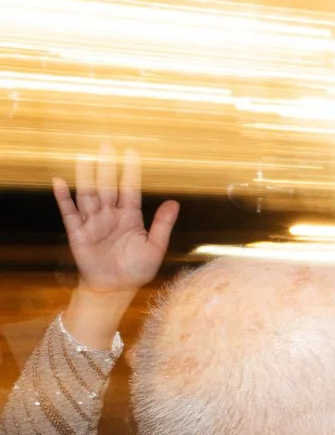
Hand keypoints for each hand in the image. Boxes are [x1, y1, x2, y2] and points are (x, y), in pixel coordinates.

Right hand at [54, 145, 177, 351]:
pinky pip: (69, 212)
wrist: (116, 288)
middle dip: (107, 167)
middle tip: (105, 145)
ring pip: (89, 195)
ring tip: (84, 157)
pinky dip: (63, 198)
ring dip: (86, 176)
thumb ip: (162, 224)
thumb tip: (174, 202)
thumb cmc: (136, 269)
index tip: (131, 152)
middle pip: (107, 187)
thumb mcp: (155, 247)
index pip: (130, 190)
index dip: (130, 172)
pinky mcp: (78, 233)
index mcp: (130, 218)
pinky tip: (60, 182)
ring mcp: (93, 223)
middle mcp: (110, 216)